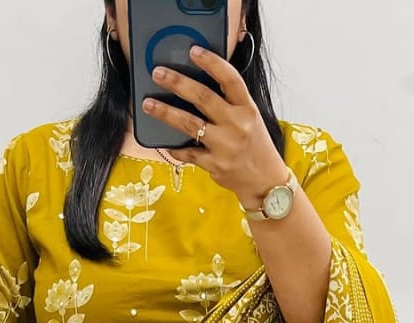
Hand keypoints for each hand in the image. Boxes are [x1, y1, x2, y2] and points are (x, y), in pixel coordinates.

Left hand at [143, 47, 288, 207]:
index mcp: (247, 108)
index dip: (211, 62)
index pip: (230, 79)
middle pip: (203, 98)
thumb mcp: (250, 118)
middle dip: (178, 83)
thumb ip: (230, 102)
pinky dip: (175, 147)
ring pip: (190, 124)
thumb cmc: (254, 145)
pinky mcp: (214, 165)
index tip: (193, 51)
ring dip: (166, 112)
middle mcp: (237, 125)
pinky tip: (163, 141)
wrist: (264, 181)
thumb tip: (199, 85)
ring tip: (148, 104)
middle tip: (158, 73)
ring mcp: (225, 146)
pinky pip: (188, 153)